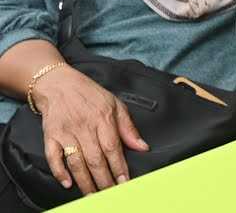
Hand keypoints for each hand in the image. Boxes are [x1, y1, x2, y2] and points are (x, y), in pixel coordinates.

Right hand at [33, 66, 147, 193]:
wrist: (59, 84)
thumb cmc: (90, 95)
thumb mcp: (115, 105)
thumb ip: (128, 128)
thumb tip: (142, 146)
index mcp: (103, 118)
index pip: (113, 147)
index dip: (119, 167)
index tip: (124, 181)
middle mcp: (84, 126)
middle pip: (95, 159)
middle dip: (103, 179)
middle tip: (110, 193)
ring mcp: (66, 132)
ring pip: (76, 162)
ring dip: (85, 181)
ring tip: (92, 194)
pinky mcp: (50, 136)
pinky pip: (53, 157)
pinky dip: (59, 171)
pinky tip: (67, 183)